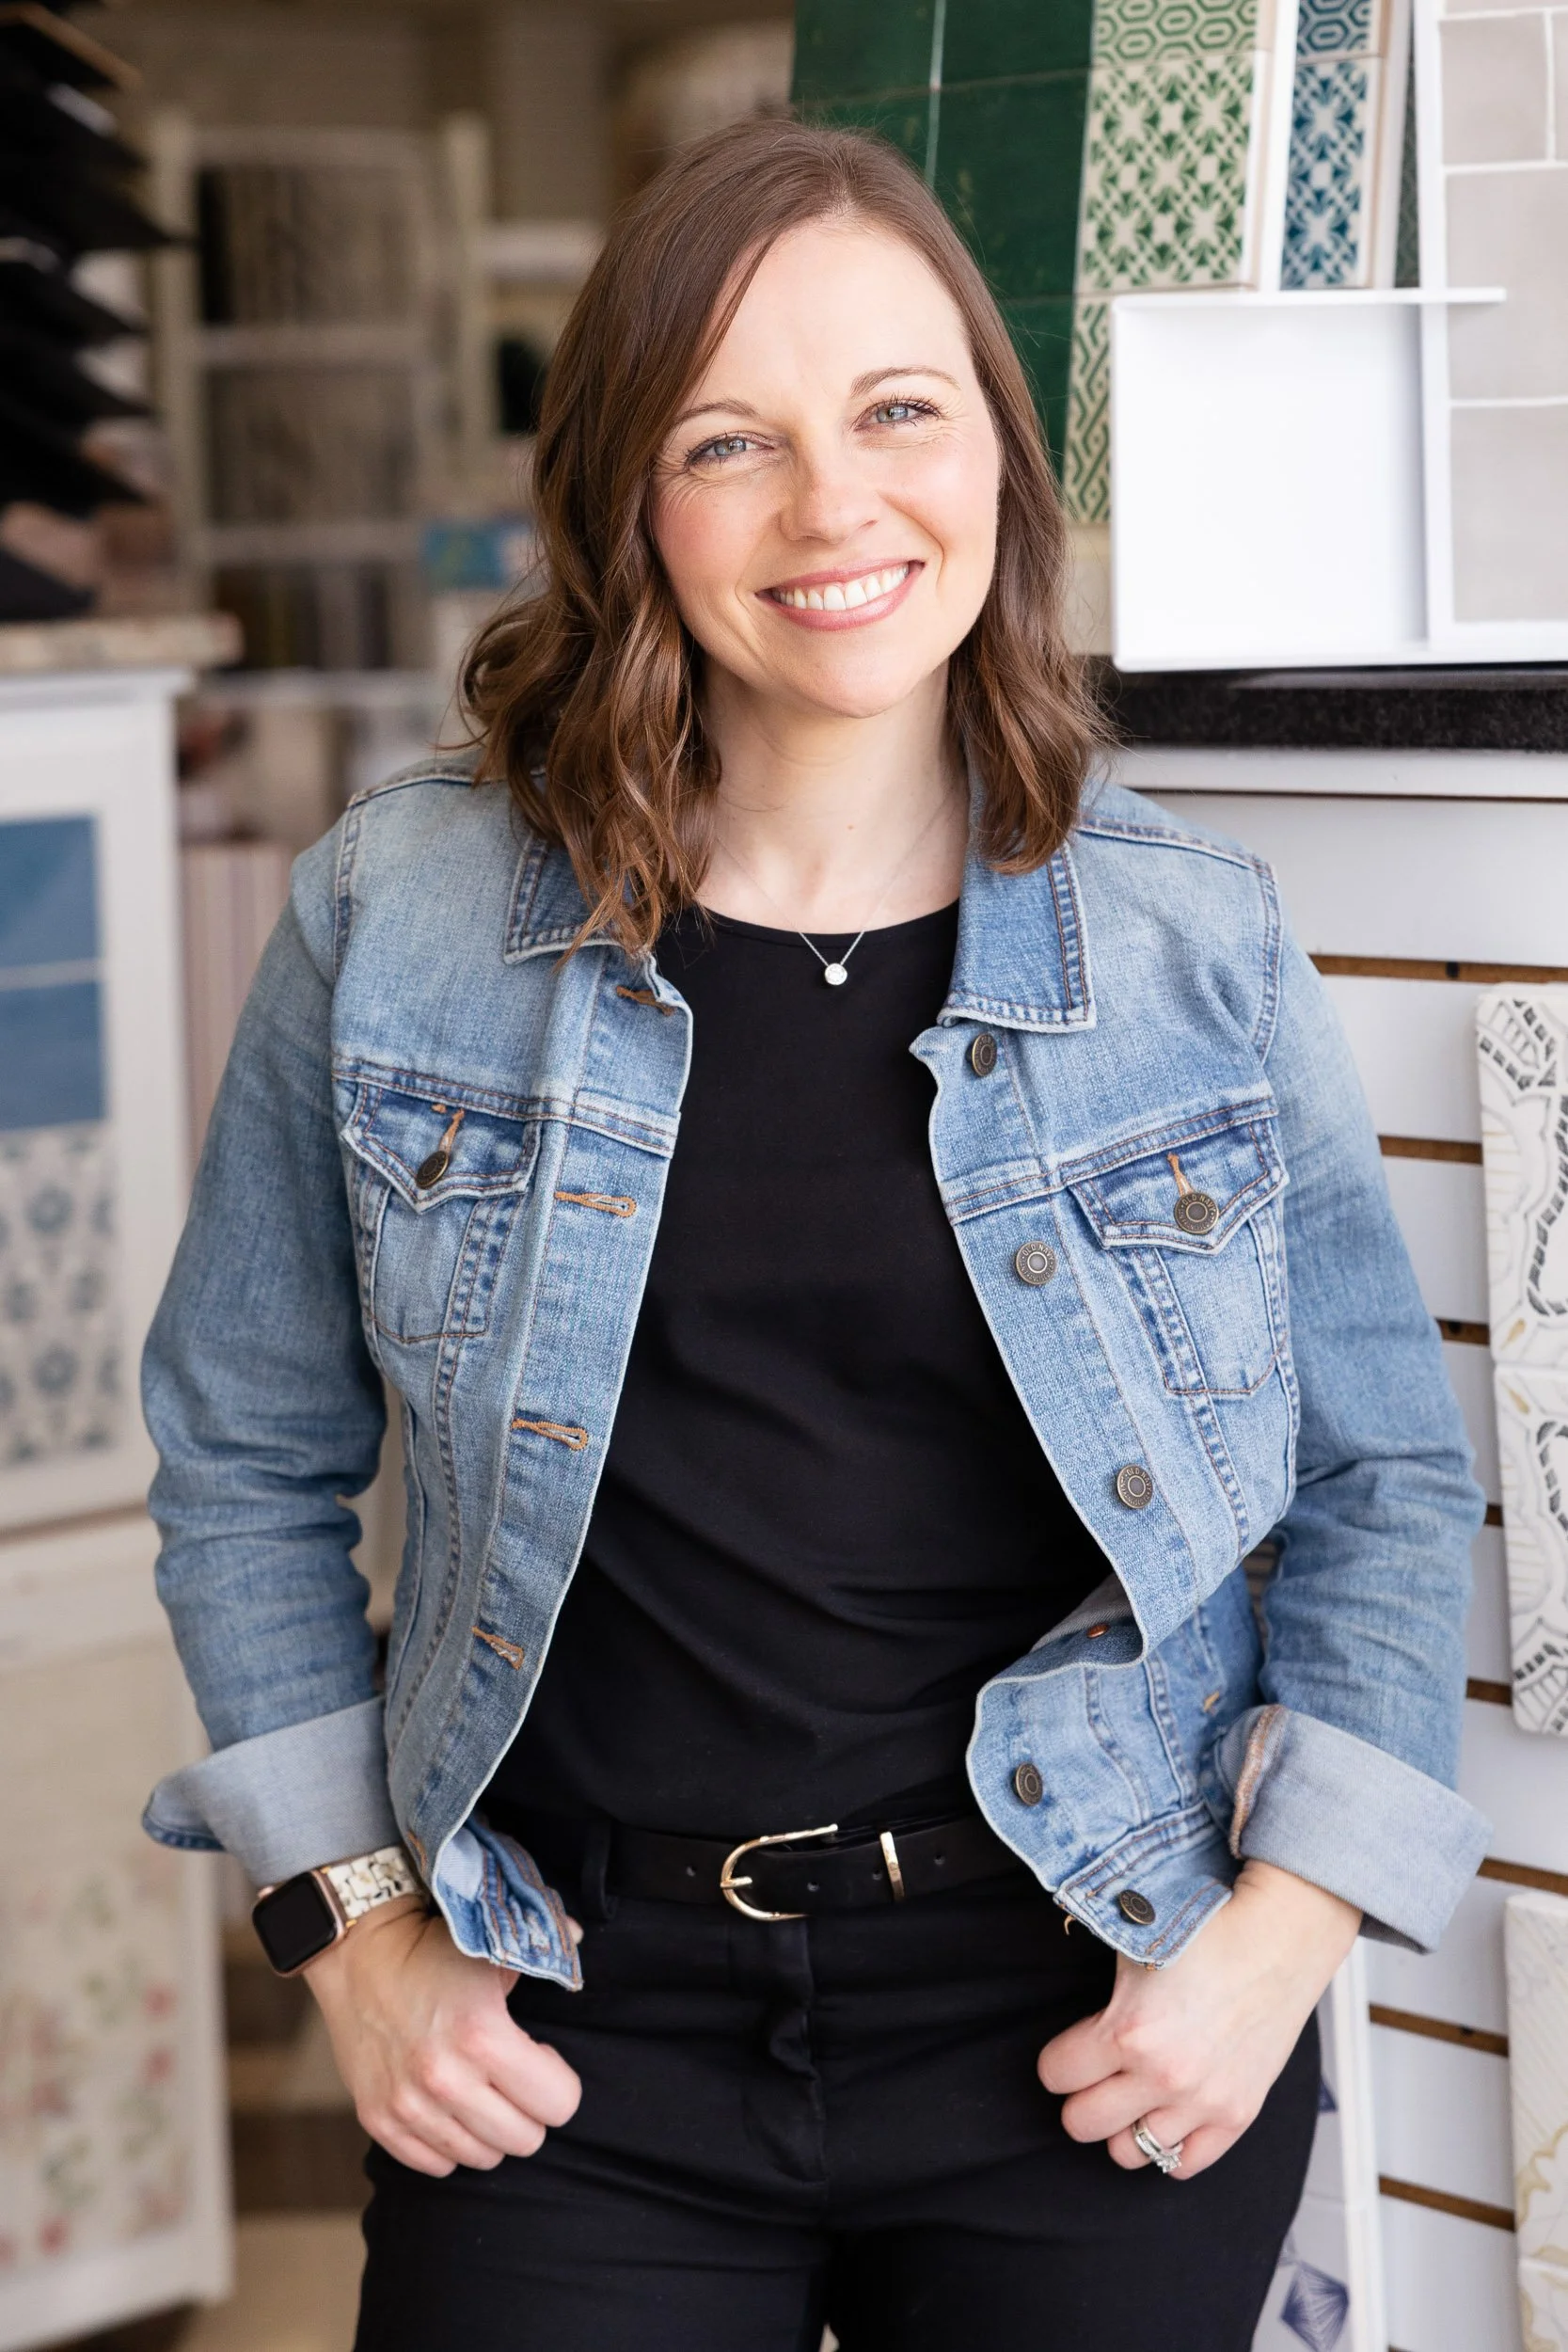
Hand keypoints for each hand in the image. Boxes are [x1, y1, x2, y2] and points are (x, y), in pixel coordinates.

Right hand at [303, 1897, 581, 2176]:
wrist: (359, 1954)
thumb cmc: (435, 1949)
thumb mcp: (495, 1945)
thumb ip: (548, 1947)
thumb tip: (582, 1936)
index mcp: (483, 2036)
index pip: (559, 2104)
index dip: (558, 2080)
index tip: (538, 2057)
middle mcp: (445, 2080)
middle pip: (525, 2140)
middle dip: (528, 2110)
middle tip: (510, 2076)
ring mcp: (408, 2105)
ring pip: (482, 2159)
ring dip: (488, 2129)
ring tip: (477, 2087)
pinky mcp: (378, 2120)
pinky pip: (436, 2166)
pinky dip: (448, 2143)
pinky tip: (447, 2104)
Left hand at [1036, 1861, 1359, 2178]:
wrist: (1277, 1940)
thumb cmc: (1205, 1935)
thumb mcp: (1132, 1946)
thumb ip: (1095, 1986)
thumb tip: (1057, 1987)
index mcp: (1128, 2031)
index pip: (1055, 2075)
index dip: (1058, 2059)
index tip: (1071, 2051)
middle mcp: (1163, 2076)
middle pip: (1081, 2123)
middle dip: (1081, 2096)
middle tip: (1096, 2074)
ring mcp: (1202, 2102)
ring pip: (1128, 2152)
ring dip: (1123, 2123)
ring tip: (1133, 2092)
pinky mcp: (1236, 2116)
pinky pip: (1182, 2165)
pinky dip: (1168, 2146)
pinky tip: (1167, 2112)